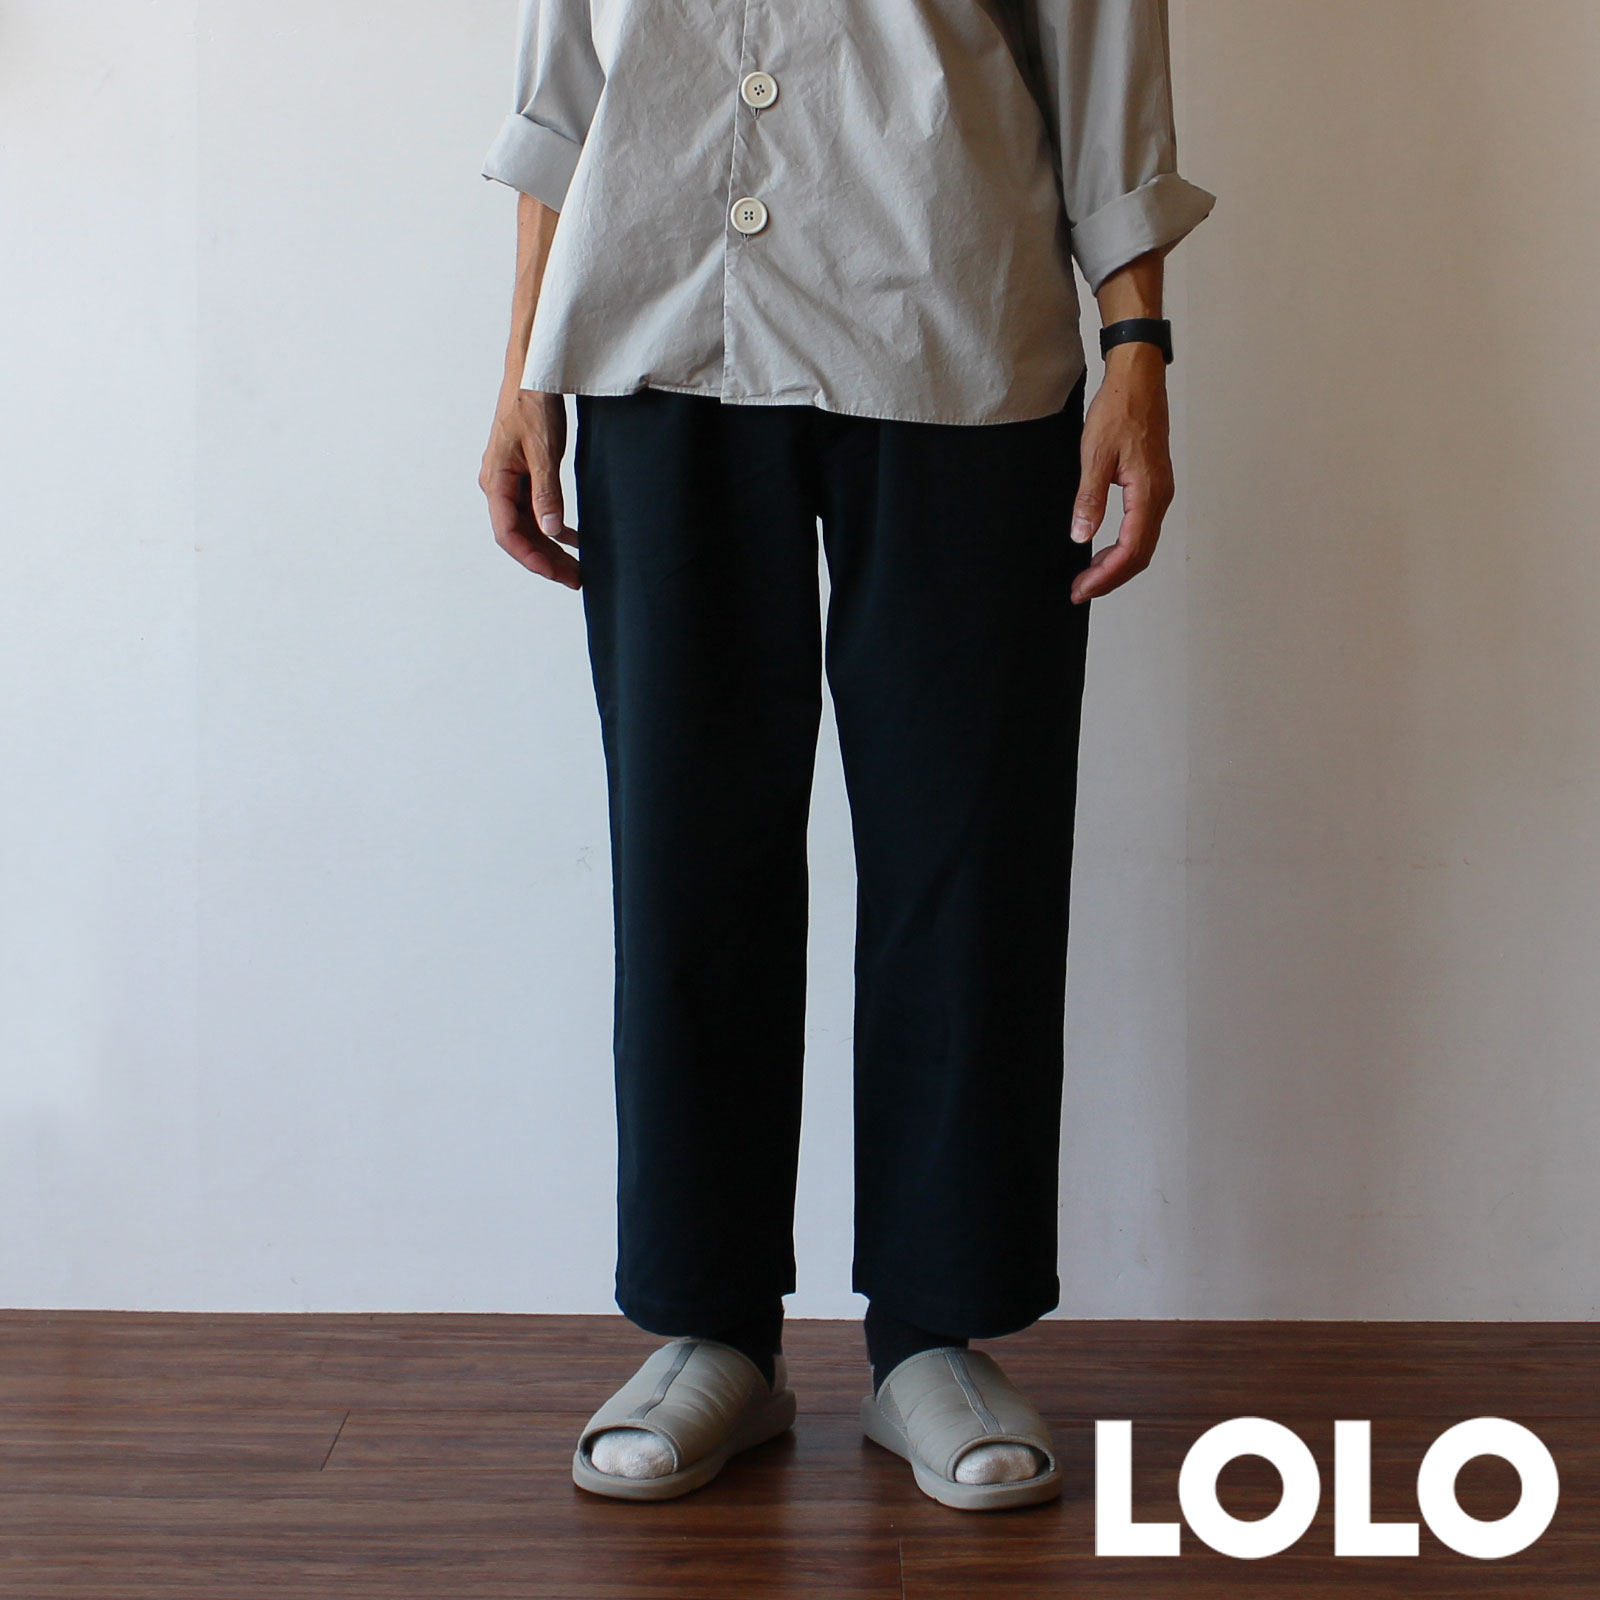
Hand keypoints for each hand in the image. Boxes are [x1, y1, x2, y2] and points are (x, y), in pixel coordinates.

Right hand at [480, 384, 581, 589]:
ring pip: (528, 526)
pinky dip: (553, 527)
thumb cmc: (531, 403)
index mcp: (495, 481)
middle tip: (576, 579)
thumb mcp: (543, 451)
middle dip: (547, 560)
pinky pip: (535, 510)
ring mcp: (509, 482)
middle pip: (520, 535)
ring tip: (577, 567)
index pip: (509, 534)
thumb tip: (550, 531)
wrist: (532, 372)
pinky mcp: (523, 475)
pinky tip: (573, 538)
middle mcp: (497, 485)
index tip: (557, 573)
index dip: (532, 558)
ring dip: (551, 547)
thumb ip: (547, 493)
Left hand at [1068, 343, 1174, 603]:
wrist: (1138, 380)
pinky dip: (1122, 547)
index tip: (1081, 589)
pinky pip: (1141, 528)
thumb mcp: (1095, 455)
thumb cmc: (1119, 410)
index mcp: (1148, 494)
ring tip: (1088, 577)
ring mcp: (1159, 492)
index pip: (1130, 550)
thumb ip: (1090, 498)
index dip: (1106, 576)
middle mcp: (1159, 497)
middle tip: (1079, 590)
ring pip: (1141, 543)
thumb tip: (1082, 535)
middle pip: (1139, 555)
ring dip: (1116, 565)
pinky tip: (1103, 550)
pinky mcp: (1153, 486)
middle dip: (1110, 578)